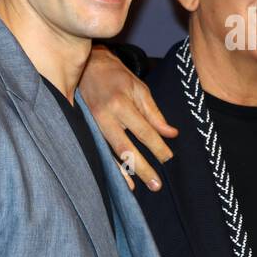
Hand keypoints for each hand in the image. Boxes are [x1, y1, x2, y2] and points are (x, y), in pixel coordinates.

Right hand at [81, 45, 177, 189]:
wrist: (88, 66)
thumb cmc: (116, 77)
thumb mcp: (139, 88)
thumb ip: (154, 113)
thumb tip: (171, 133)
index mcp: (120, 104)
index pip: (143, 130)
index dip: (157, 146)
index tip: (168, 159)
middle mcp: (104, 117)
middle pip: (125, 148)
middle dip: (141, 167)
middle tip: (156, 185)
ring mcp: (91, 125)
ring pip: (109, 153)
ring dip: (123, 173)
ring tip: (136, 189)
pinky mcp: (85, 130)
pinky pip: (99, 152)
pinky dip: (109, 168)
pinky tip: (119, 181)